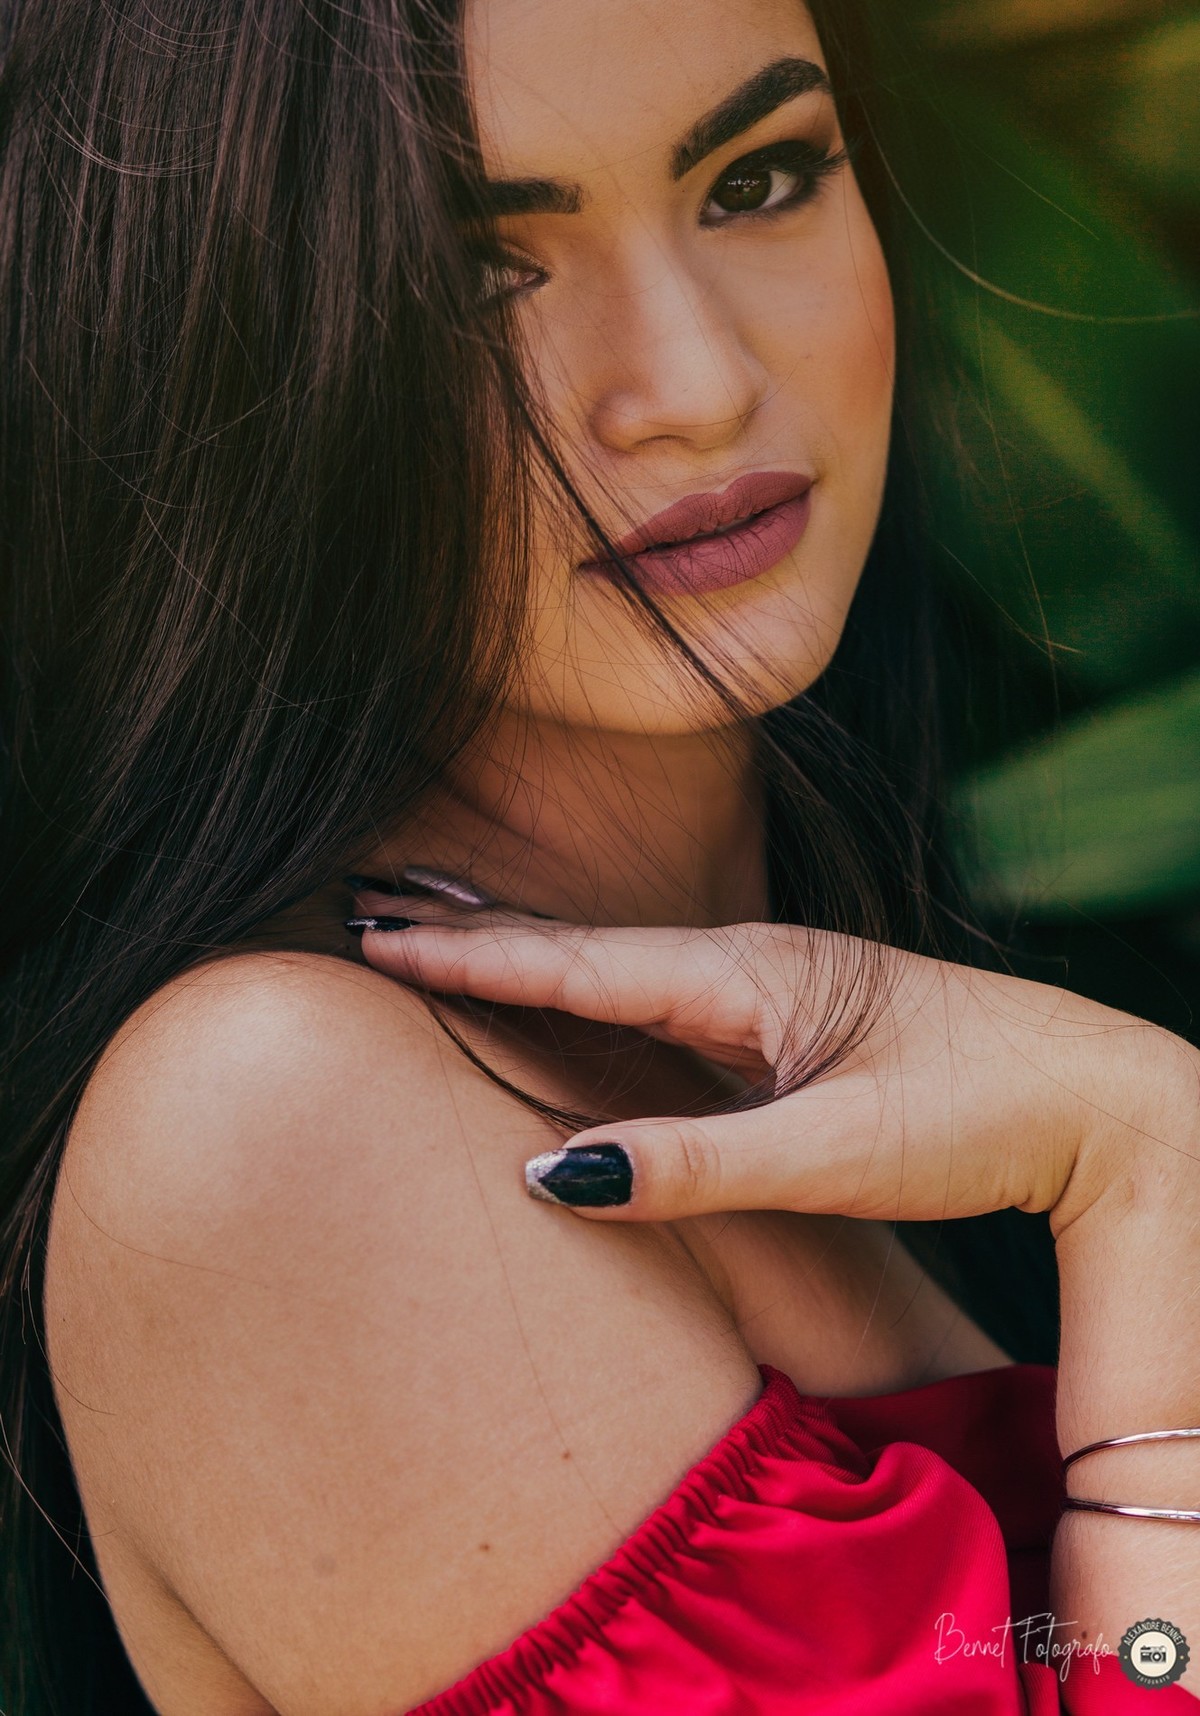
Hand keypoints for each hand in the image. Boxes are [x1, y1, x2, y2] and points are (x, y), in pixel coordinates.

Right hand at [351, 883, 1199, 1667]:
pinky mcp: (790, 1028)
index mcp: (751, 975)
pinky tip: (559, 1005)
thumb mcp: (834, 1154)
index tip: (375, 935)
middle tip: (368, 915)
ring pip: (619, 974)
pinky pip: (659, 1006)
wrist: (1100, 1099)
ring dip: (524, 960)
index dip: (472, 956)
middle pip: (584, 951)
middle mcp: (749, 968)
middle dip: (473, 936)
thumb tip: (555, 1173)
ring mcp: (770, 994)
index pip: (579, 964)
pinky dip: (586, 998)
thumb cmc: (979, 1114)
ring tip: (433, 945)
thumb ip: (696, 1164)